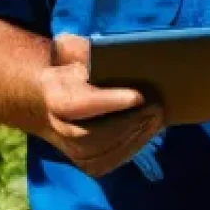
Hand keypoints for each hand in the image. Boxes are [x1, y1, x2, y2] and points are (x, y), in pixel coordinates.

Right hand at [37, 33, 164, 177]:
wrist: (50, 96)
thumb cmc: (69, 64)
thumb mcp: (71, 47)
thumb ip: (87, 51)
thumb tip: (116, 56)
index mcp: (55, 94)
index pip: (80, 104)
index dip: (109, 102)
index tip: (138, 96)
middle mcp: (57, 127)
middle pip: (93, 135)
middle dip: (129, 123)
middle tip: (157, 108)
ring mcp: (70, 148)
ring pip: (103, 152)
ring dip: (135, 136)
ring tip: (158, 117)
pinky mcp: (86, 162)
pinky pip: (110, 161)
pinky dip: (132, 146)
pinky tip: (149, 129)